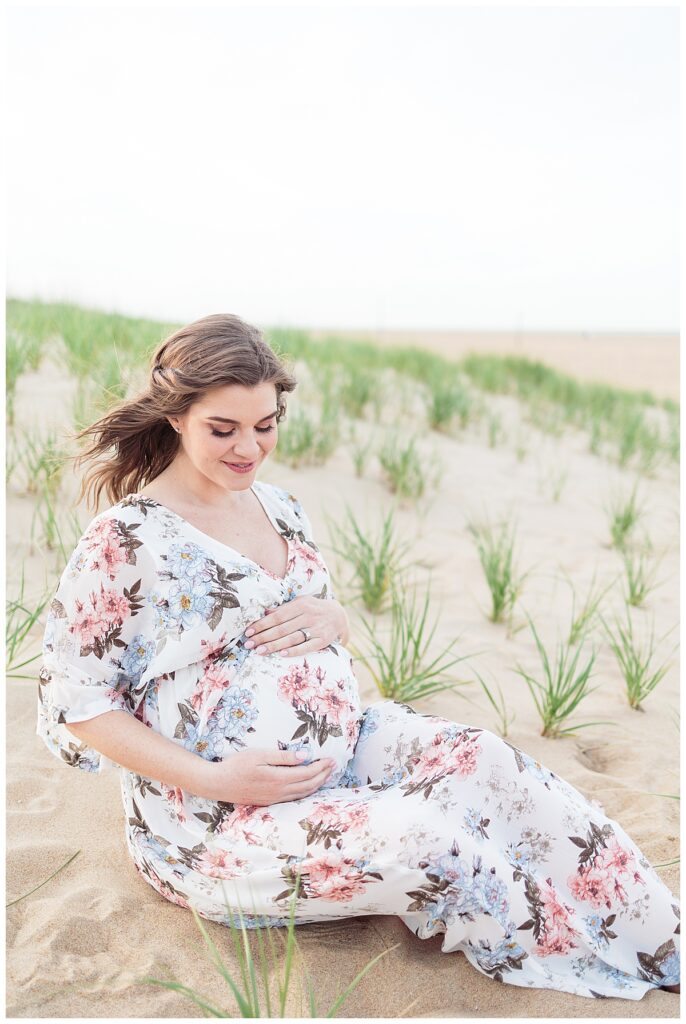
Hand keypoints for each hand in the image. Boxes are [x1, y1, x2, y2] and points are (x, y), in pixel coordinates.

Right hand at [200, 747, 336, 804]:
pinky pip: (294, 798)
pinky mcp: (269, 802)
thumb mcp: (259, 754)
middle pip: (309, 786)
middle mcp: (279, 792)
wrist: (218, 784)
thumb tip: (305, 756)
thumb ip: (283, 756)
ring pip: (303, 794)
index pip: (307, 773)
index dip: (321, 767)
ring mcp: (274, 799)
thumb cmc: (236, 765)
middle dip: (323, 776)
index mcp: (278, 779)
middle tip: (334, 766)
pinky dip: (306, 792)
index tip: (331, 759)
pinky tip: (308, 786)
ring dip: (317, 785)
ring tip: (326, 775)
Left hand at [243, 596, 347, 656]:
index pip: (277, 616)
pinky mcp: (323, 640)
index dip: (262, 624)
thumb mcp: (300, 603)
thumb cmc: (314, 608)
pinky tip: (281, 654)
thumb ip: (283, 609)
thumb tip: (265, 612)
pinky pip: (306, 647)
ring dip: (274, 646)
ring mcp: (316, 629)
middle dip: (263, 637)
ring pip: (291, 638)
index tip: (248, 632)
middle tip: (248, 644)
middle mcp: (308, 616)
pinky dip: (294, 651)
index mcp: (301, 605)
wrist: (340, 615)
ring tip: (259, 651)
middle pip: (282, 629)